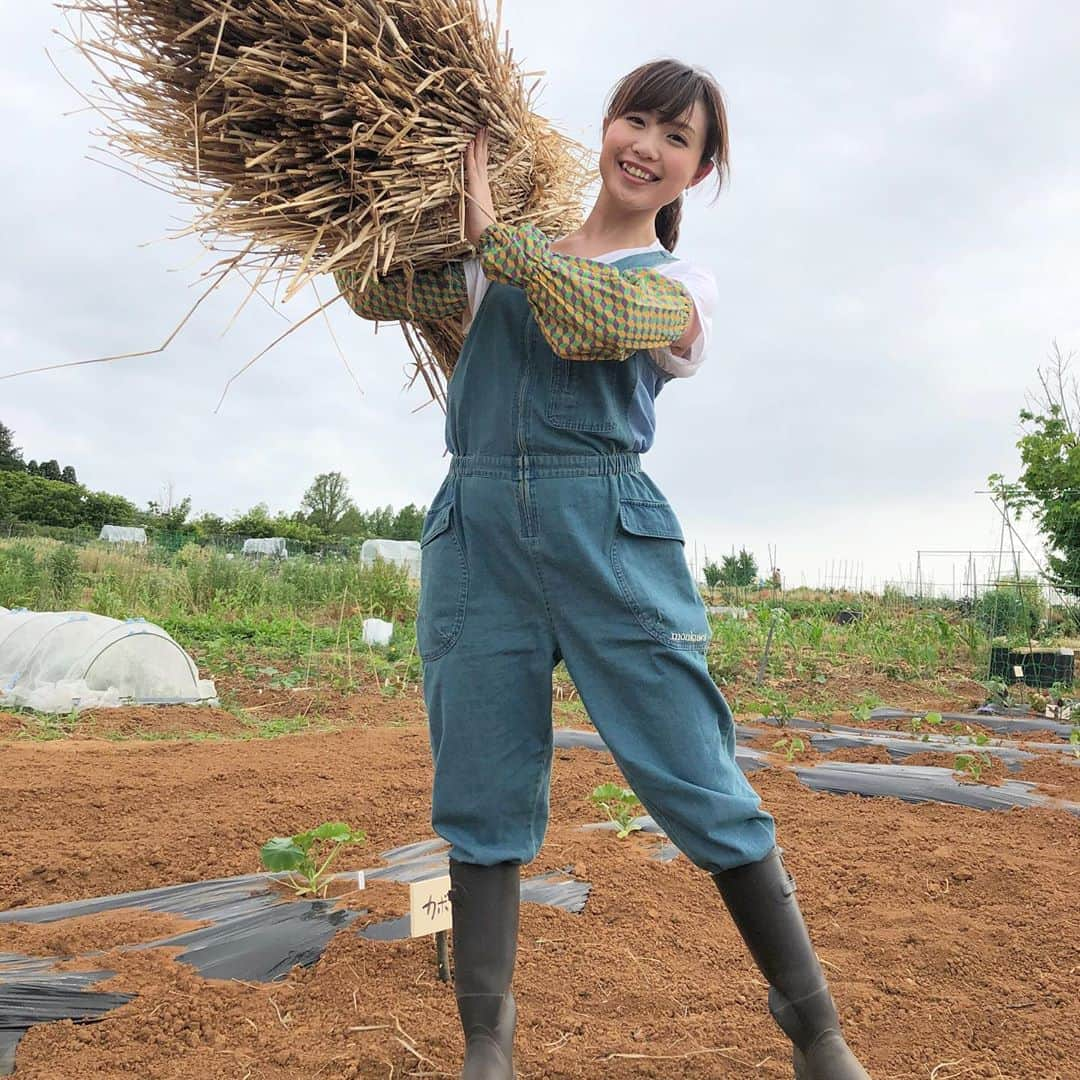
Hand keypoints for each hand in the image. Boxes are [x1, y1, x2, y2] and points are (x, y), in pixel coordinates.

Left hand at [464, 127, 497, 246]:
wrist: (487, 236)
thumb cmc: (477, 228)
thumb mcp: (463, 213)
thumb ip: (456, 205)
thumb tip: (448, 202)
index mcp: (481, 188)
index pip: (481, 166)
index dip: (480, 152)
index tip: (479, 140)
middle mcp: (483, 183)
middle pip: (482, 158)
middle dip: (482, 143)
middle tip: (483, 128)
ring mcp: (480, 184)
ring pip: (478, 159)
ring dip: (477, 143)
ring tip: (479, 129)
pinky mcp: (475, 187)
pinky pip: (472, 167)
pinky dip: (470, 155)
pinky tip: (469, 144)